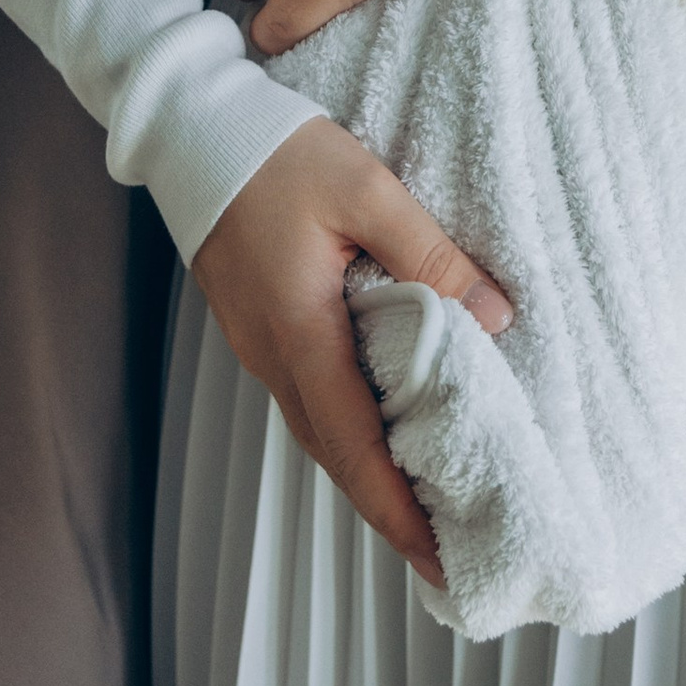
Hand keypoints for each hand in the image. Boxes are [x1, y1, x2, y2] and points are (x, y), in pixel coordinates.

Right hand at [191, 117, 510, 586]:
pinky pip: (307, 396)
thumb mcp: (366, 188)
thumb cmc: (276, 152)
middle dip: (390, 510)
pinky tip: (381, 421)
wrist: (192, 127)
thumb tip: (493, 316)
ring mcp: (258, 344)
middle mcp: (273, 356)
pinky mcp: (258, 324)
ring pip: (319, 431)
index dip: (399, 511)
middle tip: (448, 550)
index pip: (356, 449)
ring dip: (368, 472)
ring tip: (423, 500)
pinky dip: (347, 428)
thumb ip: (429, 254)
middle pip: (336, 457)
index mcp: (300, 334)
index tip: (441, 558)